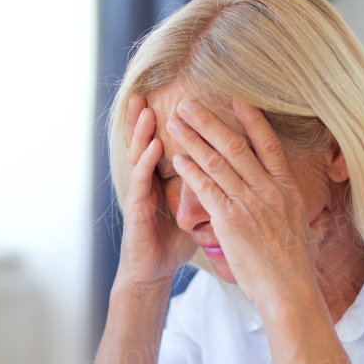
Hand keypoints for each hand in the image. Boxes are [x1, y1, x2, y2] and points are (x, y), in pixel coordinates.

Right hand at [114, 94, 197, 289]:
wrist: (153, 272)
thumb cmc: (172, 243)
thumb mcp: (191, 209)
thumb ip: (203, 189)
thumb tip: (227, 174)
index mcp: (161, 180)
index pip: (162, 142)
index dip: (163, 122)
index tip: (171, 96)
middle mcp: (149, 182)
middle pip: (145, 142)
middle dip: (142, 117)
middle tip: (144, 90)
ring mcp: (140, 195)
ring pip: (140, 156)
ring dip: (141, 132)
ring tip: (144, 109)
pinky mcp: (136, 211)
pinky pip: (142, 182)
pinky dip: (147, 162)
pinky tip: (154, 146)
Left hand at [166, 99, 324, 311]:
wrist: (289, 291)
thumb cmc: (294, 268)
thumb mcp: (302, 230)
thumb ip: (292, 212)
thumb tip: (295, 207)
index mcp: (287, 190)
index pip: (268, 145)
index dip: (252, 120)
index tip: (236, 100)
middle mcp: (269, 190)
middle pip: (236, 146)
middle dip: (209, 122)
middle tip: (189, 104)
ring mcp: (250, 203)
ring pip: (217, 162)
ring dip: (193, 139)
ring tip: (175, 122)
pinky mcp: (230, 220)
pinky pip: (206, 189)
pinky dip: (191, 171)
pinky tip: (177, 158)